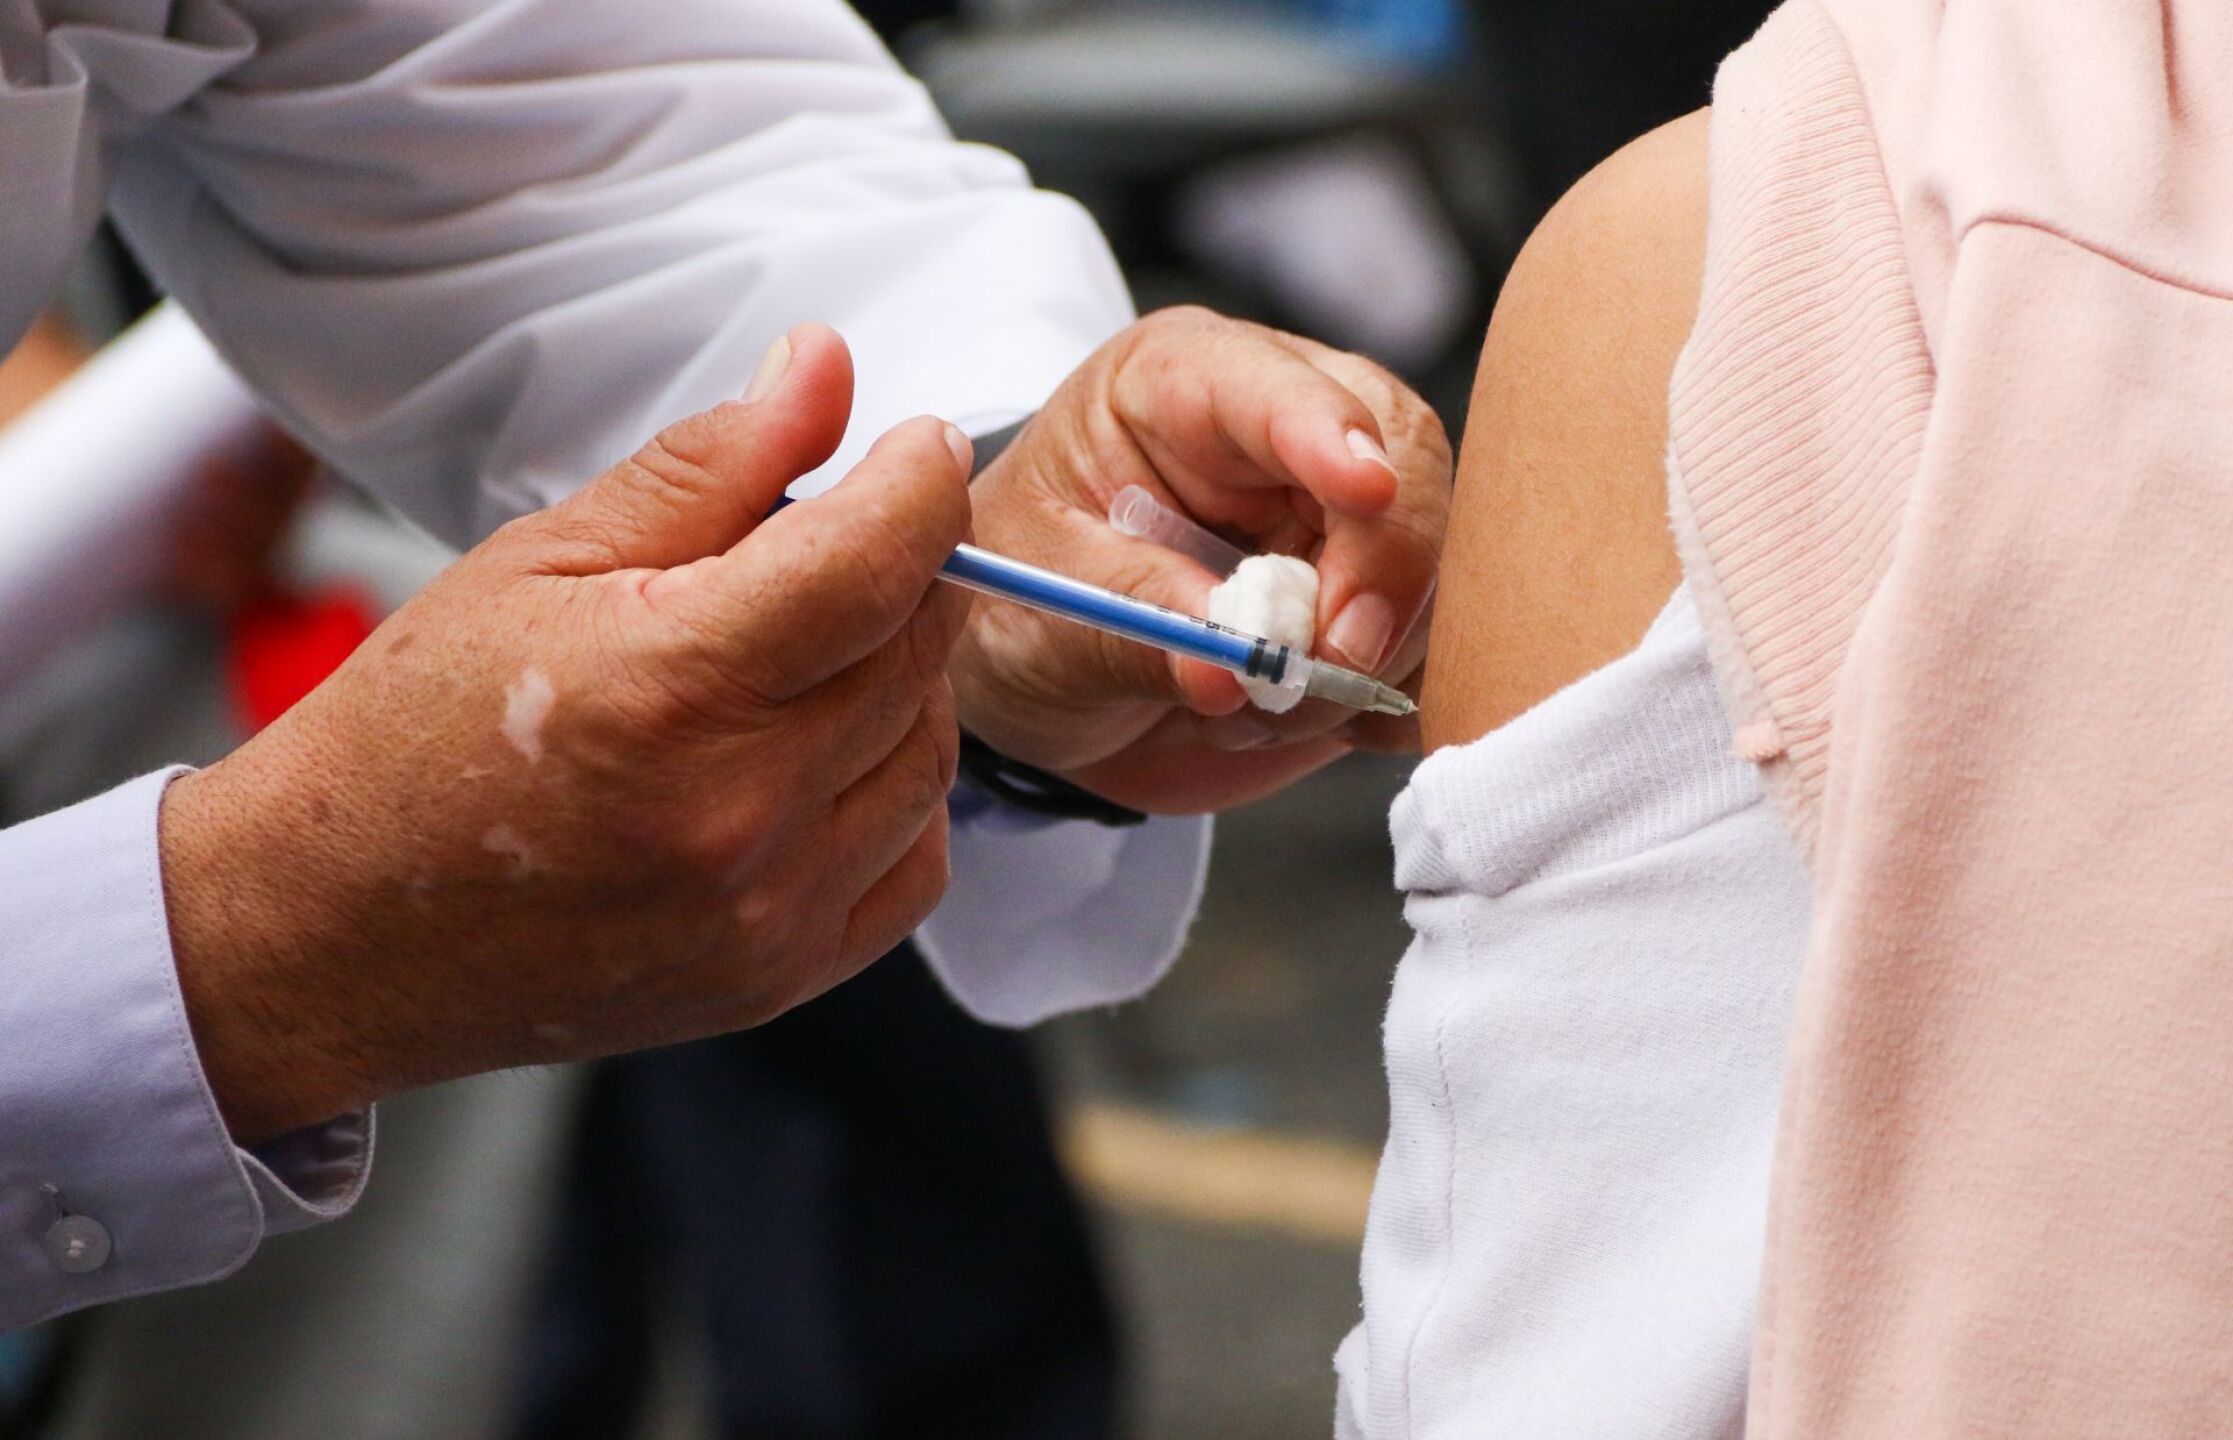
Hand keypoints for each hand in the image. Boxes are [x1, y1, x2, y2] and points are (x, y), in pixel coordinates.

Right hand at [160, 326, 973, 1143]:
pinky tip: (813, 758)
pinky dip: (892, 792)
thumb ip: (708, 464)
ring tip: (797, 658)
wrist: (334, 932)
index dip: (921, 481)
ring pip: (931, 752)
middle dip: (900, 572)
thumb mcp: (540, 558)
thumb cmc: (414, 737)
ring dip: (899, 681)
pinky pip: (915, 861)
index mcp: (672, 688)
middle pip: (917, 649)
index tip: (917, 446)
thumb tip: (825, 372)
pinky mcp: (779, 978)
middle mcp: (739, 813)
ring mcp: (767, 911)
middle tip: (822, 548)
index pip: (877, 561)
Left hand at [953, 308, 1450, 812]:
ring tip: (1245, 706)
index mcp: (1183, 385)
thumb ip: (1133, 624)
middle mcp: (1282, 434)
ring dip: (1360, 660)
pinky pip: (1432, 649)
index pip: (1275, 386)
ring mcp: (1340, 521)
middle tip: (1328, 658)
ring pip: (1431, 568)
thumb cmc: (1020, 604)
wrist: (1038, 684)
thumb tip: (1228, 668)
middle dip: (1384, 570)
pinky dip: (1384, 700)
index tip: (1366, 492)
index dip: (1328, 434)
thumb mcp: (1040, 605)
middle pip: (1404, 460)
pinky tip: (1299, 719)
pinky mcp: (1372, 607)